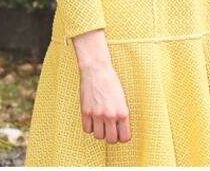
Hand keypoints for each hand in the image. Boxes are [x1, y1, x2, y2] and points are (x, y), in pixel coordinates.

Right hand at [72, 28, 130, 143]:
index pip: (124, 138)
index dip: (122, 137)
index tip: (119, 132)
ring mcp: (97, 114)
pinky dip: (89, 127)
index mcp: (123, 113)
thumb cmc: (111, 83)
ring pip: (98, 136)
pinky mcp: (85, 111)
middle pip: (111, 140)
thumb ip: (121, 115)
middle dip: (110, 136)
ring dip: (99, 132)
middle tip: (109, 129)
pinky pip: (87, 129)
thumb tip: (118, 129)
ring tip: (100, 124)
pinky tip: (91, 120)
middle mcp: (110, 115)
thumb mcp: (122, 100)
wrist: (96, 70)